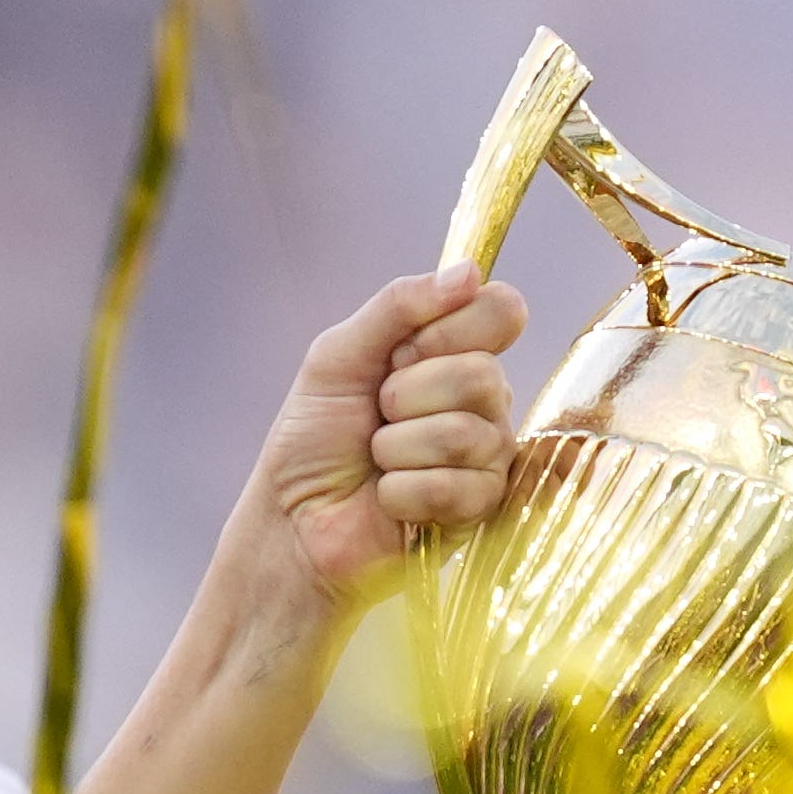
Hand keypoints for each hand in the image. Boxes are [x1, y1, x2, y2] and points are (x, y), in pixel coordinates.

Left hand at [252, 266, 526, 609]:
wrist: (290, 521)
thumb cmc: (312, 441)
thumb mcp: (337, 356)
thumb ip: (397, 306)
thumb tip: (468, 272)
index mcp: (455, 353)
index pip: (503, 311)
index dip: (451, 329)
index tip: (401, 353)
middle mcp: (483, 399)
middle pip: (483, 375)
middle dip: (407, 396)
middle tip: (377, 416)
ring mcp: (486, 454)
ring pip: (465, 433)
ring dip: (397, 447)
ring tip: (375, 461)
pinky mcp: (478, 509)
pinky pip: (456, 486)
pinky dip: (401, 491)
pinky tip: (386, 497)